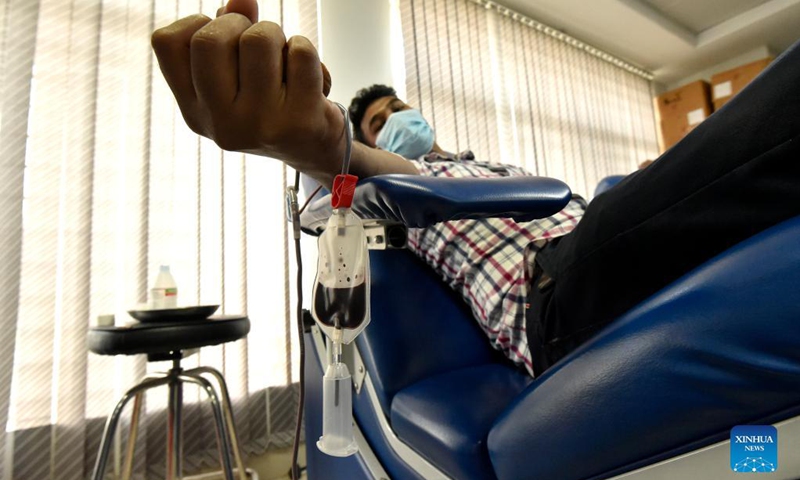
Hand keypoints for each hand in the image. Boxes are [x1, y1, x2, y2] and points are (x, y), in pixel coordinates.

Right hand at [151, 0, 341, 182]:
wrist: (313, 149)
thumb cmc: (270, 102)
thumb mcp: (237, 73)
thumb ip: (229, 31)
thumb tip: (241, 0)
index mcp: (194, 111)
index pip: (166, 42)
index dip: (196, 24)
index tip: (221, 39)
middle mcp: (220, 123)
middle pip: (209, 39)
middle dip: (238, 23)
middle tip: (256, 42)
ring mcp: (260, 125)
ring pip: (259, 40)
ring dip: (276, 35)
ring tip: (282, 59)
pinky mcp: (300, 122)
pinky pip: (300, 52)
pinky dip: (306, 49)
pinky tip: (306, 75)